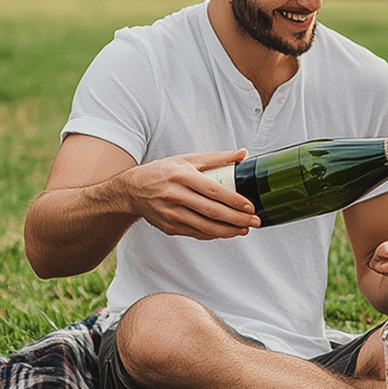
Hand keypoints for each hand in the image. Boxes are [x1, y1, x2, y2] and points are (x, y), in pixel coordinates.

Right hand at [122, 149, 259, 238]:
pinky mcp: (169, 226)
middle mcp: (175, 196)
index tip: (250, 206)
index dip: (234, 200)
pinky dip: (213, 234)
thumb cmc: (163, 172)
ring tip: (244, 229)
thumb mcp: (187, 159)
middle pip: (212, 211)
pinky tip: (226, 232)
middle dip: (237, 219)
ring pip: (205, 226)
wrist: (133, 190)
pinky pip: (196, 233)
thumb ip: (216, 158)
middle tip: (254, 222)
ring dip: (228, 231)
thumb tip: (243, 154)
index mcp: (182, 176)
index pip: (214, 190)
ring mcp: (171, 214)